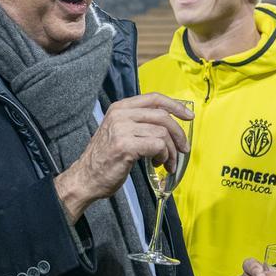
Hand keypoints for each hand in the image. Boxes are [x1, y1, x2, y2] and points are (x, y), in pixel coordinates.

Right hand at [54, 93, 191, 222]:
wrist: (86, 177)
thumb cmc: (105, 158)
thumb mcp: (119, 131)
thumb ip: (139, 123)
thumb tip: (169, 125)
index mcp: (120, 108)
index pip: (154, 98)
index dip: (175, 105)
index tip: (188, 116)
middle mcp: (120, 115)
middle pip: (162, 116)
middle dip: (178, 134)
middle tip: (183, 149)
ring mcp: (122, 129)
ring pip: (162, 133)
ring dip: (170, 151)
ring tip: (166, 162)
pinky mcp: (126, 146)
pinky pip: (158, 146)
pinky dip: (164, 156)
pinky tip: (158, 164)